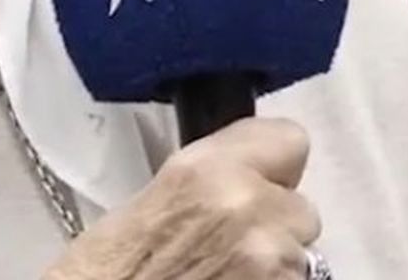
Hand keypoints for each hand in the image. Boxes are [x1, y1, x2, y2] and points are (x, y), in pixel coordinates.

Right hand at [45, 118, 320, 279]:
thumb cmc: (107, 272)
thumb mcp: (151, 201)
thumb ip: (211, 180)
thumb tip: (250, 177)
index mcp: (207, 170)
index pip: (290, 141)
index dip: (274, 167)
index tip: (257, 182)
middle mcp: (248, 207)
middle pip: (300, 208)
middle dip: (274, 225)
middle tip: (228, 245)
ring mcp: (270, 262)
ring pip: (299, 256)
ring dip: (272, 264)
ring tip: (222, 274)